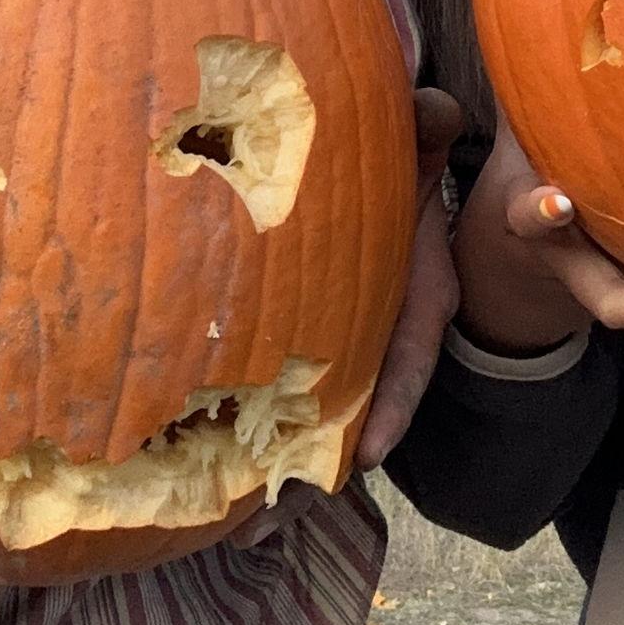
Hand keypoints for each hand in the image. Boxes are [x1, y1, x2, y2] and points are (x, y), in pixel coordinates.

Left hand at [228, 90, 462, 547]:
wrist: (377, 148)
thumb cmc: (401, 143)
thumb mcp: (423, 133)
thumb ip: (429, 121)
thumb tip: (437, 109)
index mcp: (420, 288)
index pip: (412, 353)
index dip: (394, 401)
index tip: (370, 452)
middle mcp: (380, 324)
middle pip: (354, 404)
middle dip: (315, 460)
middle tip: (269, 515)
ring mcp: (338, 331)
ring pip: (308, 403)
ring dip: (270, 457)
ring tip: (221, 516)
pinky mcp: (291, 326)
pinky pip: (268, 370)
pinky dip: (238, 410)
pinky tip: (186, 450)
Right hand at [450, 122, 623, 347]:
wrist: (525, 218)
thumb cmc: (532, 142)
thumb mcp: (520, 110)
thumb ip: (529, 62)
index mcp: (529, 210)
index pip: (527, 215)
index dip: (540, 210)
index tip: (560, 198)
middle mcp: (572, 258)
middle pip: (608, 299)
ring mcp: (607, 279)